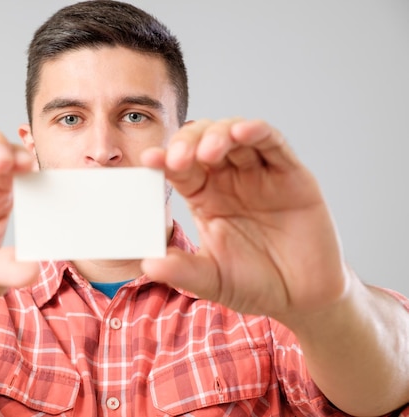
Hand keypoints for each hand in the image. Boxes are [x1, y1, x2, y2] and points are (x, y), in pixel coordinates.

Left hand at [141, 118, 347, 318]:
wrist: (303, 298)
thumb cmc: (254, 284)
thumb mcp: (212, 280)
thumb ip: (182, 270)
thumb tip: (147, 264)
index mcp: (205, 198)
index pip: (180, 170)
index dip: (164, 161)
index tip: (149, 160)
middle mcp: (229, 180)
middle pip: (203, 142)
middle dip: (188, 143)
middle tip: (178, 158)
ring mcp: (260, 174)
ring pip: (235, 135)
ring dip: (219, 134)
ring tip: (208, 150)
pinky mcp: (291, 175)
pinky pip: (274, 145)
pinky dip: (258, 132)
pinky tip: (243, 131)